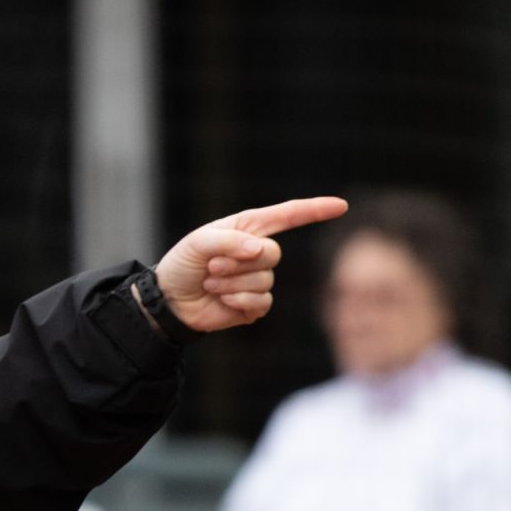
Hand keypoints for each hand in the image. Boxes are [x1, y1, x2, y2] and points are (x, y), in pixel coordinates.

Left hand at [153, 197, 349, 332]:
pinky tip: (222, 300)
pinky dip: (238, 300)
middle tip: (211, 267)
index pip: (289, 216)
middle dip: (238, 262)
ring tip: (210, 282)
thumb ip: (228, 240)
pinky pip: (261, 302)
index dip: (315, 210)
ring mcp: (258, 279)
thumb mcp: (198, 242)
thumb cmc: (183, 264)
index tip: (341, 206)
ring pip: (264, 280)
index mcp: (249, 228)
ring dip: (231, 283)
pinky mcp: (254, 304)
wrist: (169, 299)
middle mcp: (258, 252)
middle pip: (272, 254)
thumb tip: (258, 250)